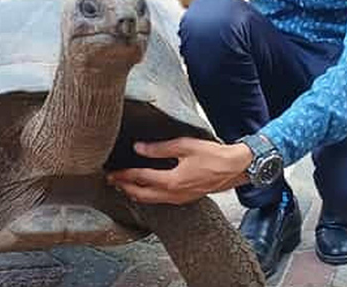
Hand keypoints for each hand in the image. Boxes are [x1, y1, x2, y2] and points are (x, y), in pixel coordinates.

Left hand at [106, 138, 252, 204]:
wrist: (234, 168)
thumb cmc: (213, 155)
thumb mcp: (184, 146)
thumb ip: (159, 148)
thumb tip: (139, 148)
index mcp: (172, 181)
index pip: (140, 178)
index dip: (124, 175)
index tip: (112, 172)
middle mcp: (174, 194)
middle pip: (141, 195)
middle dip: (124, 188)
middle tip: (112, 181)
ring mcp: (180, 199)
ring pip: (151, 201)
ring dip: (135, 193)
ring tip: (123, 186)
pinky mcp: (185, 199)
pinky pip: (161, 201)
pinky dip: (148, 196)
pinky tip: (146, 190)